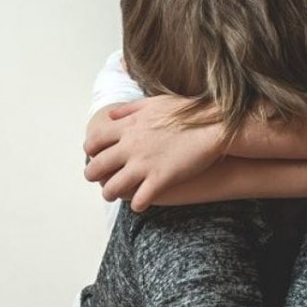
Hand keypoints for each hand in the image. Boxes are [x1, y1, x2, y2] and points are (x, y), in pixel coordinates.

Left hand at [82, 95, 228, 210]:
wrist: (215, 125)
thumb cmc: (187, 111)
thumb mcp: (154, 102)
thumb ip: (129, 109)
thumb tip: (110, 114)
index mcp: (128, 126)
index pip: (94, 141)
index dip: (91, 151)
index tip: (93, 156)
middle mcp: (131, 146)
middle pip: (97, 166)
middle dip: (93, 175)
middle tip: (96, 180)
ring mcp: (144, 164)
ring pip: (112, 187)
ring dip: (110, 193)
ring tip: (113, 195)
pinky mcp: (160, 179)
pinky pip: (139, 200)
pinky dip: (136, 204)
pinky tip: (139, 204)